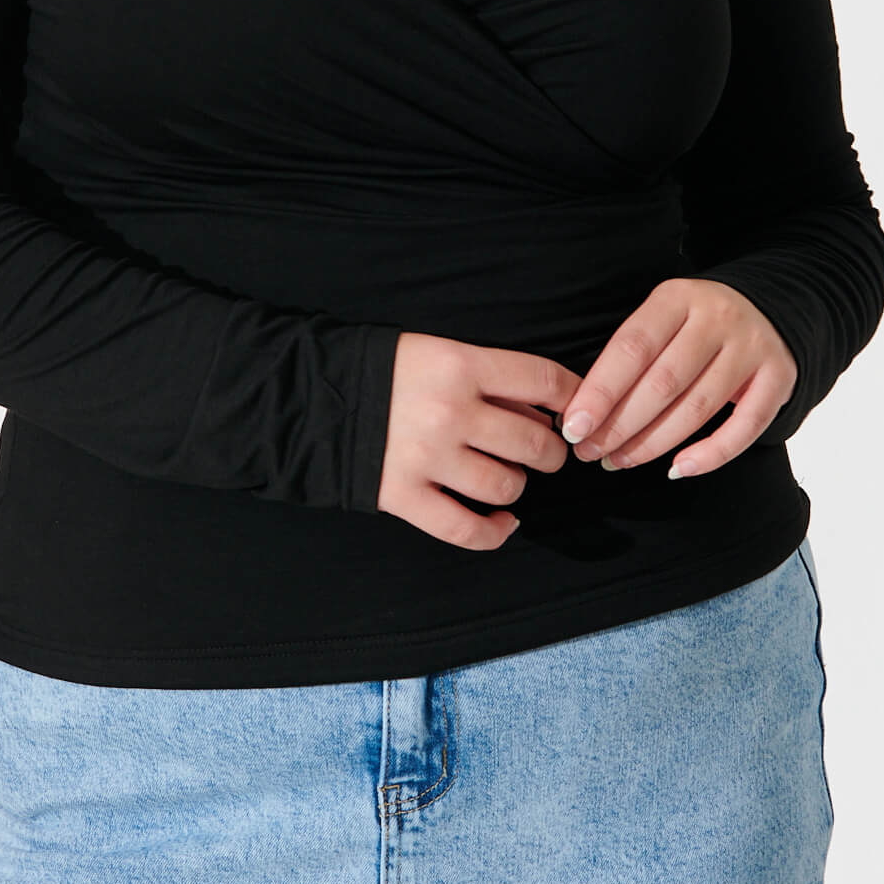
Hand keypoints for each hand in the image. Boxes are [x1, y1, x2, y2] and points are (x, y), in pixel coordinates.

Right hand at [376, 332, 580, 550]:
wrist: (307, 395)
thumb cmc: (380, 369)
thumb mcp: (435, 351)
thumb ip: (488, 378)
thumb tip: (545, 411)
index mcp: (460, 364)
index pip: (544, 380)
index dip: (573, 397)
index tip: (576, 411)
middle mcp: (451, 412)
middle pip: (535, 443)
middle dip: (549, 452)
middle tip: (543, 453)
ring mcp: (428, 458)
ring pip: (507, 486)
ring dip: (516, 487)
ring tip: (506, 478)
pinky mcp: (405, 496)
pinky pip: (467, 530)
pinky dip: (494, 532)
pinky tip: (503, 523)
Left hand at [561, 278, 797, 476]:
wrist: (771, 306)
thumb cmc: (696, 323)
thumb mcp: (663, 317)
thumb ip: (630, 355)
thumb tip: (584, 412)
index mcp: (677, 297)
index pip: (631, 348)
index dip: (600, 392)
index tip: (574, 427)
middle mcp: (717, 318)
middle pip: (662, 382)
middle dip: (620, 425)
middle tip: (591, 453)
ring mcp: (752, 348)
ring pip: (697, 408)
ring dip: (653, 444)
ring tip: (620, 462)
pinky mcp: (780, 378)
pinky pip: (744, 427)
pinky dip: (710, 455)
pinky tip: (677, 469)